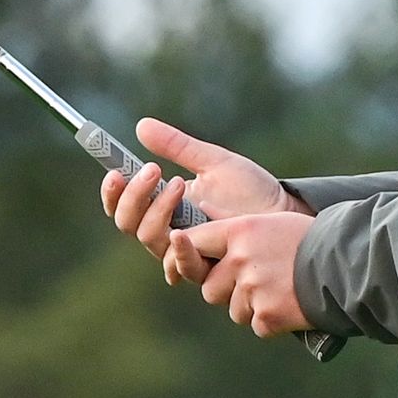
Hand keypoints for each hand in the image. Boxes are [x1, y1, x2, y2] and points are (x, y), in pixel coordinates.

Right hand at [102, 117, 291, 280]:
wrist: (284, 213)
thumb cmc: (252, 190)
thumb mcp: (213, 161)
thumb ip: (177, 146)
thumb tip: (142, 126)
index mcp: (164, 209)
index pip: (124, 206)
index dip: (113, 192)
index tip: (114, 171)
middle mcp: (169, 233)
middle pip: (129, 224)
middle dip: (135, 196)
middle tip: (154, 170)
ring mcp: (185, 253)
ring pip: (150, 241)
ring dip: (157, 211)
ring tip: (180, 183)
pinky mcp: (206, 271)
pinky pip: (179, 266)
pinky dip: (179, 248)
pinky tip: (184, 230)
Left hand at [176, 208, 314, 338]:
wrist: (348, 265)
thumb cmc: (312, 240)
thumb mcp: (272, 223)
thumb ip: (237, 233)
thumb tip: (196, 240)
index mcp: (240, 231)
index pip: (195, 241)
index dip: (189, 251)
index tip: (188, 255)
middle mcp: (240, 260)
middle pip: (209, 287)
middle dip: (227, 290)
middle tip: (258, 281)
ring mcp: (252, 290)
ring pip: (233, 310)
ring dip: (251, 307)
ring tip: (281, 290)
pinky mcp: (266, 316)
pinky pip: (256, 325)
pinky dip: (272, 321)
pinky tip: (292, 304)